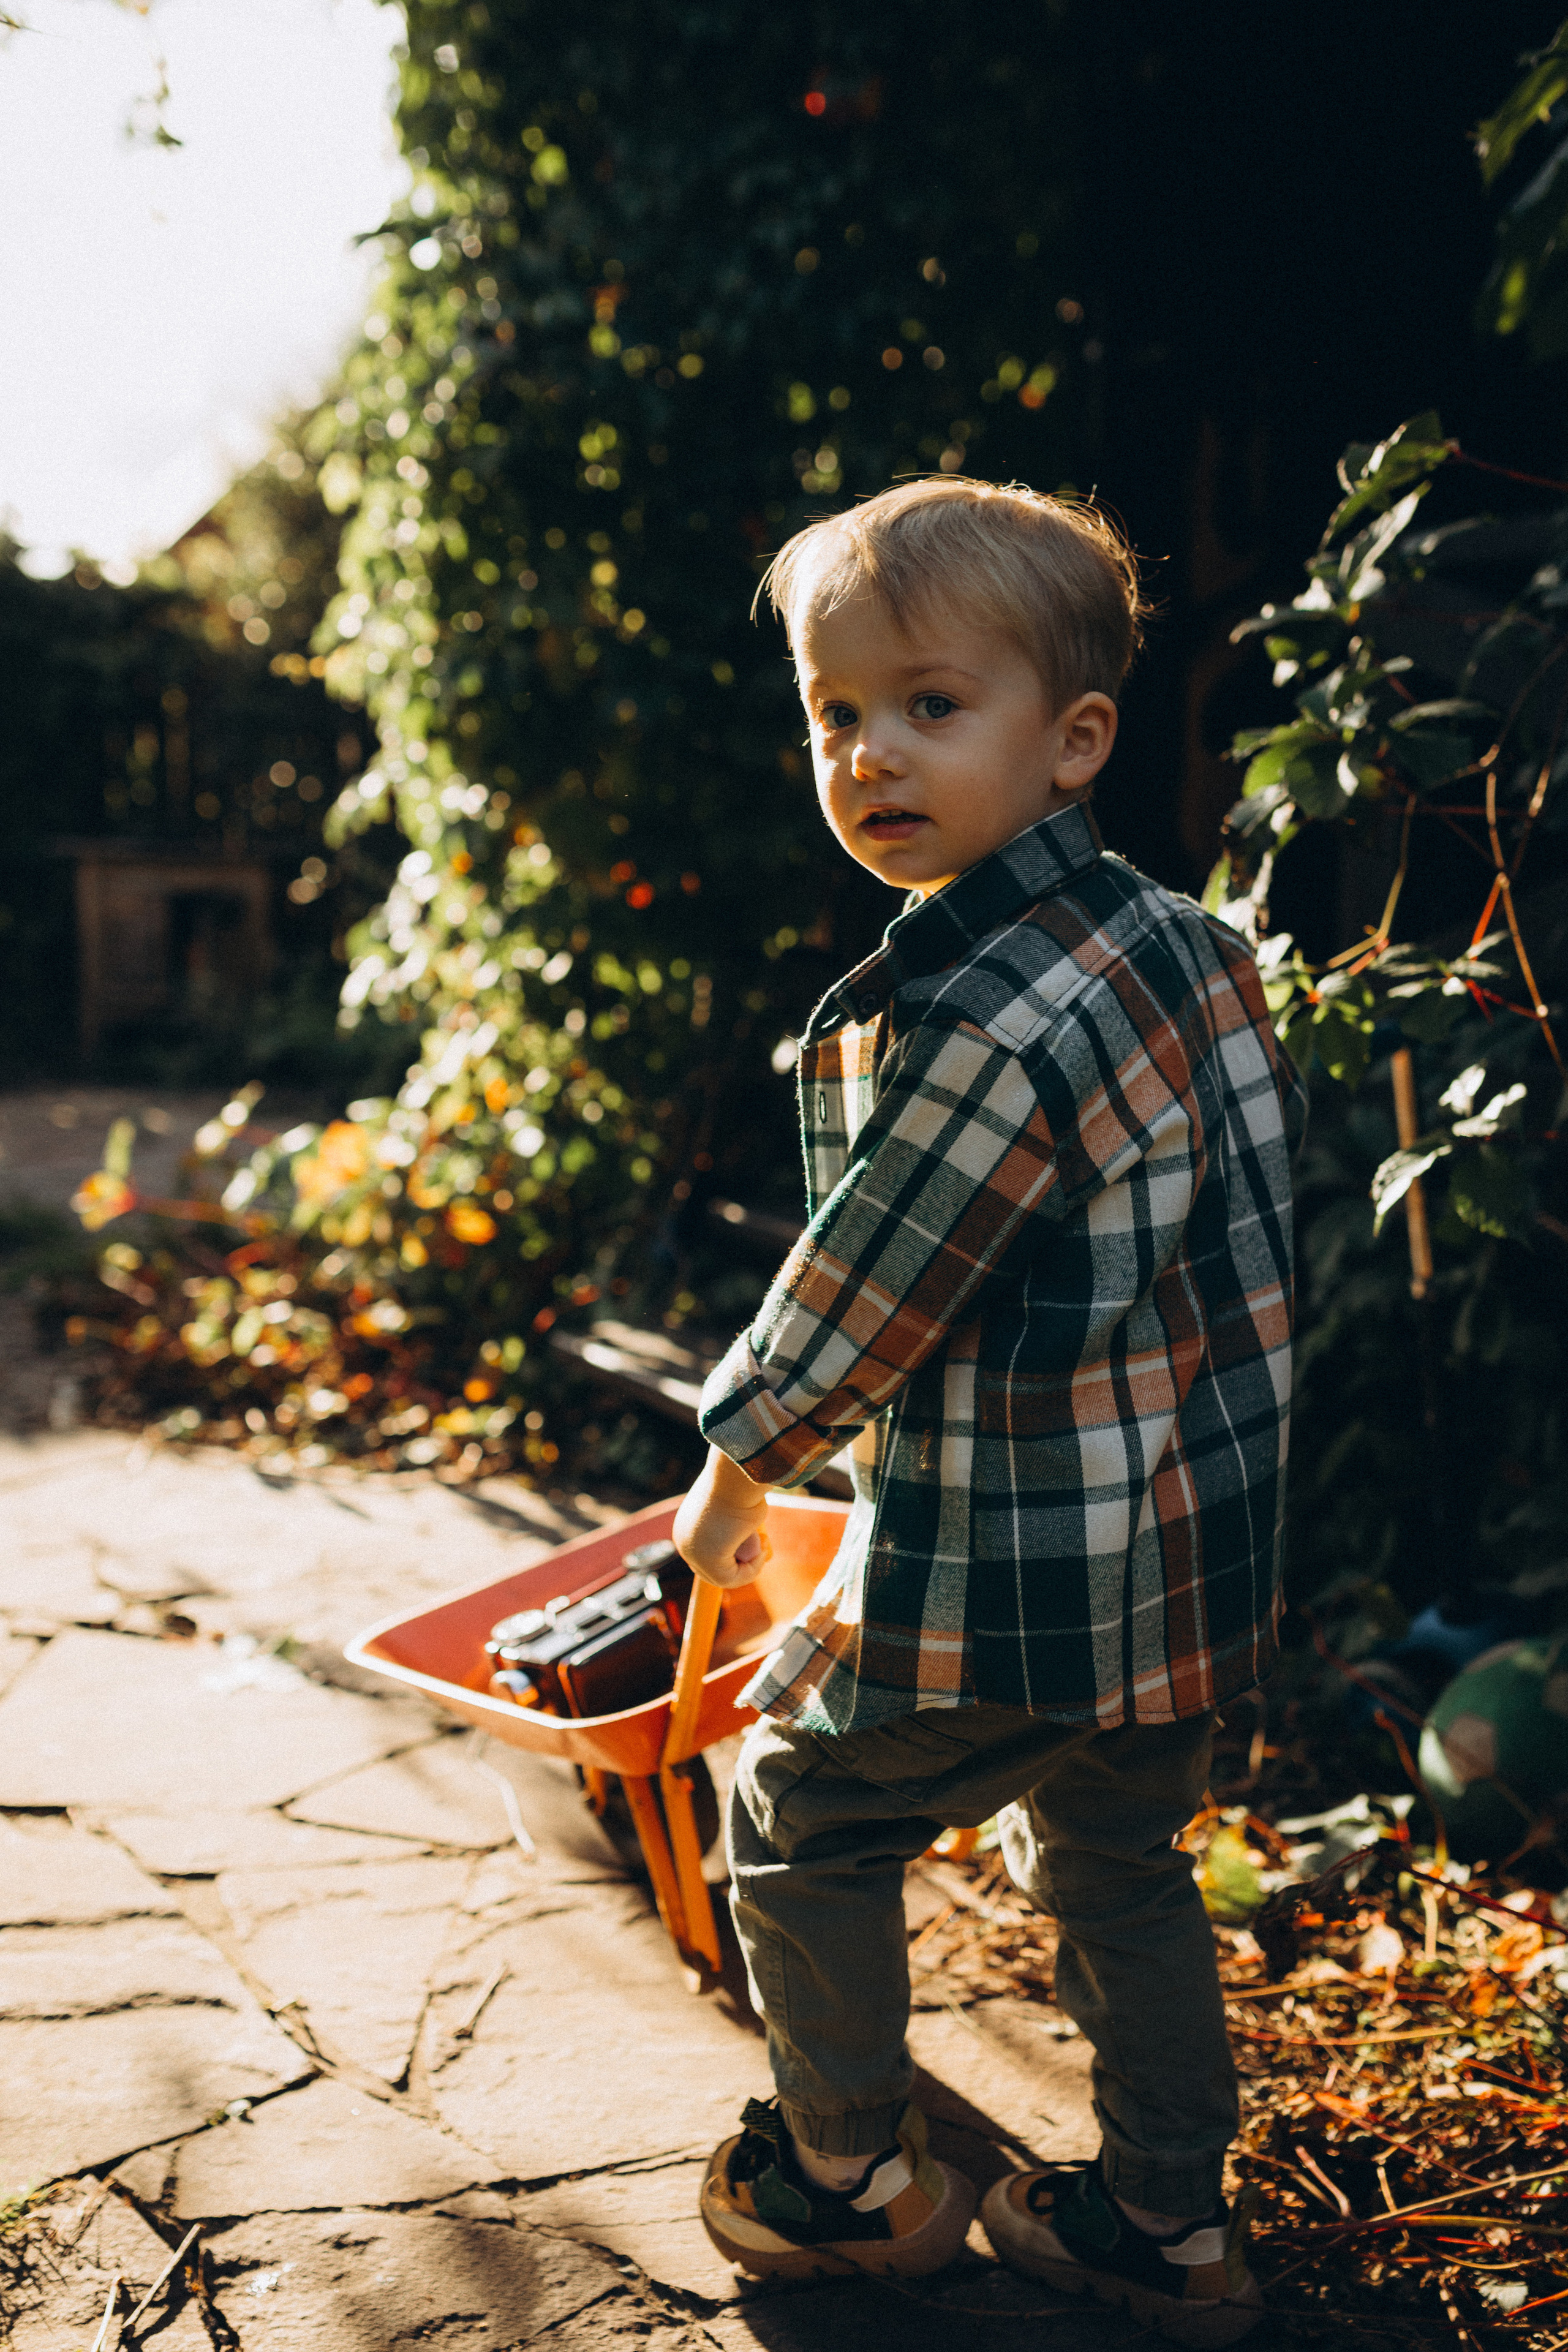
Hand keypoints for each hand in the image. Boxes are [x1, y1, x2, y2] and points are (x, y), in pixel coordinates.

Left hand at [673, 1445, 771, 1587]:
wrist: (735, 1476)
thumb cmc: (740, 1484)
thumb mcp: (740, 1505)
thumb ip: (740, 1526)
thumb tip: (751, 1539)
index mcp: (688, 1526)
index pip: (711, 1553)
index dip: (737, 1556)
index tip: (757, 1542)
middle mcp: (685, 1541)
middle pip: (716, 1568)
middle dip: (744, 1563)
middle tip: (764, 1546)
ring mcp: (693, 1554)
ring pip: (725, 1576)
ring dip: (752, 1564)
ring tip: (762, 1542)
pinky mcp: (707, 1562)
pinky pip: (733, 1579)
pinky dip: (753, 1568)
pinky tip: (761, 1547)